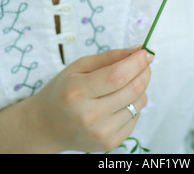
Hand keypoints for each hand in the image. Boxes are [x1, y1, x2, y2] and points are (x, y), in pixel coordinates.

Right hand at [26, 48, 153, 152]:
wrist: (47, 126)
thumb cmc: (64, 90)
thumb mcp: (79, 66)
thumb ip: (109, 57)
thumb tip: (137, 50)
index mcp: (78, 91)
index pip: (117, 76)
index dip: (137, 62)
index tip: (146, 52)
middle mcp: (90, 115)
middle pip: (132, 90)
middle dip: (144, 72)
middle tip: (143, 63)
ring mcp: (101, 133)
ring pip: (138, 103)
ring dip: (140, 87)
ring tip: (127, 82)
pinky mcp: (110, 143)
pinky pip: (135, 117)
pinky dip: (134, 104)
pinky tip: (119, 100)